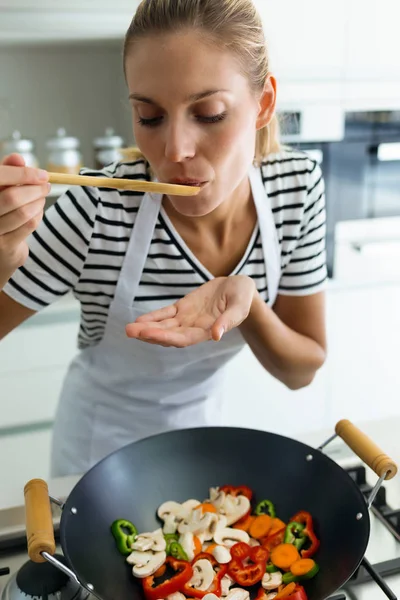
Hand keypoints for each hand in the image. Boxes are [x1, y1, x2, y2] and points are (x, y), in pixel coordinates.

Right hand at [0, 154, 49, 284]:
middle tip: (46, 186)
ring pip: (23, 213)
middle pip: (11, 197)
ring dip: (38, 203)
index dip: (23, 174)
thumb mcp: (0, 191)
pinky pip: (29, 226)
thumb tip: (18, 158)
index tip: (42, 174)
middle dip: (34, 190)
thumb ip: (7, 173)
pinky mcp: (4, 247)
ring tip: (42, 198)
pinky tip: (37, 212)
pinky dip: (38, 216)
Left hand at [126, 275, 256, 346]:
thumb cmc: (243, 298)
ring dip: (147, 328)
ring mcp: (187, 318)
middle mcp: (194, 328)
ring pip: (164, 326)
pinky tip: (139, 321)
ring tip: (129, 329)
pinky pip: (166, 314)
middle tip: (130, 332)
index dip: (165, 337)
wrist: (240, 288)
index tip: (149, 334)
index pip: (183, 339)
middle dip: (149, 334)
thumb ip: (228, 321)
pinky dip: (153, 317)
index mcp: (207, 331)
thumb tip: (216, 335)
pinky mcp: (184, 307)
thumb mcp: (239, 307)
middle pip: (168, 335)